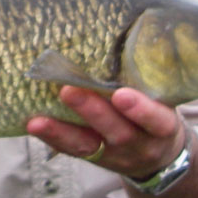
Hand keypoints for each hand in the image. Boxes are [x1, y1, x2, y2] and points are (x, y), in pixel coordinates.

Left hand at [26, 86, 184, 180]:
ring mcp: (115, 156)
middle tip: (69, 91)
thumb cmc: (156, 114)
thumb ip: (146, 82)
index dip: (141, 110)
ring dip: (62, 131)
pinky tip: (34, 124)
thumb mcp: (163, 101)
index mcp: (162, 128)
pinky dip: (52, 137)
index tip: (121, 96)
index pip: (157, 121)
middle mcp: (140, 145)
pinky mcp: (95, 159)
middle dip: (92, 113)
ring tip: (39, 119)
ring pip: (88, 146)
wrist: (158, 156)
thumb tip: (118, 37)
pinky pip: (72, 151)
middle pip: (118, 133)